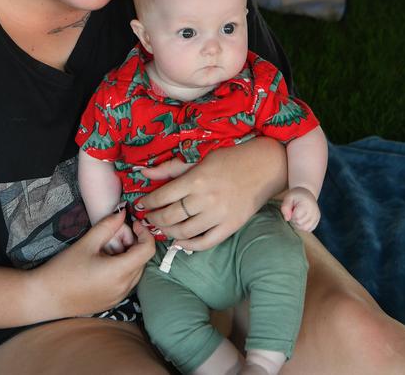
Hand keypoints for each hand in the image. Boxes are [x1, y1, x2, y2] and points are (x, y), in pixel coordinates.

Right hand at [38, 210, 154, 317]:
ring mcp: (119, 297)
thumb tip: (122, 213)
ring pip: (135, 270)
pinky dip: (123, 268)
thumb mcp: (86, 243)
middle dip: (133, 242)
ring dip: (128, 255)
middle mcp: (124, 288)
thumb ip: (108, 226)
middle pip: (142, 259)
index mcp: (119, 272)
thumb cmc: (63, 270)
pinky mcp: (112, 302)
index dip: (145, 233)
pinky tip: (104, 263)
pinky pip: (127, 281)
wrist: (45, 297)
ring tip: (106, 249)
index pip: (148, 250)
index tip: (133, 225)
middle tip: (113, 235)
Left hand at [137, 137, 286, 251]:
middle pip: (170, 216)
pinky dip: (189, 245)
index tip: (142, 204)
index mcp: (195, 180)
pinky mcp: (231, 226)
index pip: (163, 196)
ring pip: (185, 231)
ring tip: (162, 228)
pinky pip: (206, 242)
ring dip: (168, 232)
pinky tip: (179, 241)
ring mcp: (218, 215)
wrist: (262, 167)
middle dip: (155, 218)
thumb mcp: (198, 159)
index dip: (148, 202)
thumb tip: (143, 173)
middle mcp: (205, 199)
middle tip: (149, 217)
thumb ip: (170, 168)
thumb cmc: (228, 160)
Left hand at [281, 187, 320, 231]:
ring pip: (305, 228)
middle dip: (294, 219)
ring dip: (298, 224)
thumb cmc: (296, 196)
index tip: (291, 209)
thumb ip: (285, 207)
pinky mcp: (317, 221)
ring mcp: (317, 217)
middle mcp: (314, 212)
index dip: (290, 214)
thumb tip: (287, 219)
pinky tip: (301, 219)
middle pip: (300, 223)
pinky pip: (308, 229)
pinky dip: (303, 226)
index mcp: (307, 205)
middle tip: (293, 212)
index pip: (296, 217)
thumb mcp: (288, 198)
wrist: (306, 194)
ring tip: (297, 216)